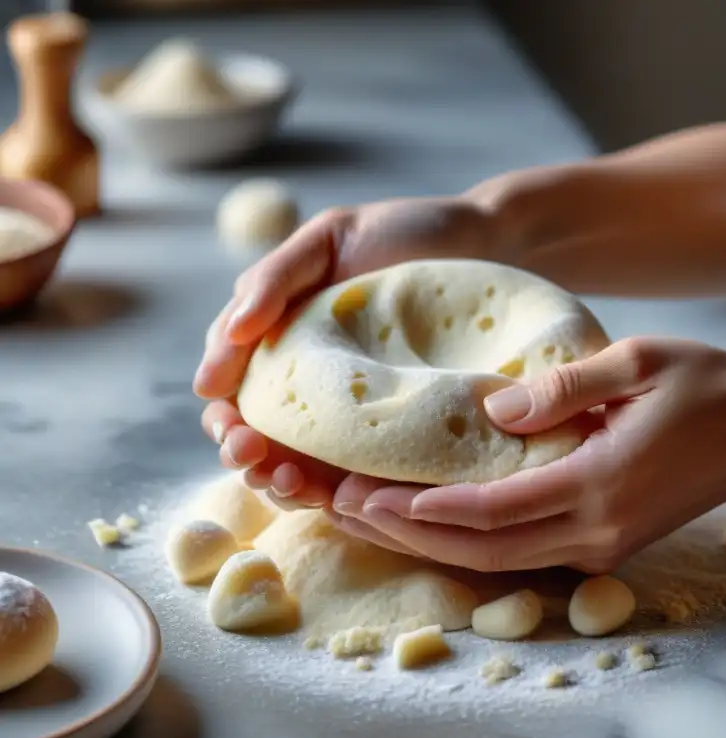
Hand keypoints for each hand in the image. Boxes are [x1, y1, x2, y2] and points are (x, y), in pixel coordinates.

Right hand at [193, 196, 505, 508]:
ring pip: (301, 467)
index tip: (229, 423)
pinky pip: (363, 478)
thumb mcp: (329, 239)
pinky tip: (343, 497)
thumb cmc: (405, 237)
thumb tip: (231, 335)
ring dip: (284, 485)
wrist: (490, 246)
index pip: (231, 390)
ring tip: (293, 482)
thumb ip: (273, 279)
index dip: (222, 413)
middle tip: (252, 457)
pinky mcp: (397, 440)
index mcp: (281, 344)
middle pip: (257, 438)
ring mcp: (352, 418)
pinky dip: (344, 495)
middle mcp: (309, 388)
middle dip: (245, 456)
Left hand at [329, 337, 725, 572]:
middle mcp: (594, 529)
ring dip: (432, 545)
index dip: (422, 509)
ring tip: (371, 519)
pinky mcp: (606, 542)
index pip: (490, 511)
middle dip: (408, 535)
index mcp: (597, 484)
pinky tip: (435, 521)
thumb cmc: (706, 388)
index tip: (362, 494)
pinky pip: (523, 552)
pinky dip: (470, 542)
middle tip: (343, 510)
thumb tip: (491, 407)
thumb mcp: (637, 361)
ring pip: (498, 561)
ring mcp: (602, 544)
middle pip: (482, 550)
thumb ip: (563, 386)